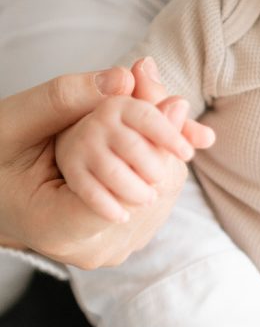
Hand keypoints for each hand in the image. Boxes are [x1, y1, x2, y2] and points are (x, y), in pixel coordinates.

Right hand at [0, 60, 210, 267]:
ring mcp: (109, 250)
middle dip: (166, 143)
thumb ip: (67, 99)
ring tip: (166, 114)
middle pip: (153, 192)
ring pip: (162, 197)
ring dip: (166, 153)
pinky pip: (157, 202)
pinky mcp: (122, 241)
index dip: (156, 146)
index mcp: (56, 227)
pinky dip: (159, 165)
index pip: (129, 190)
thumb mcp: (17, 121)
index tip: (175, 104)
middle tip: (174, 100)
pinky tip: (154, 142)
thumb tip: (124, 76)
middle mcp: (90, 249)